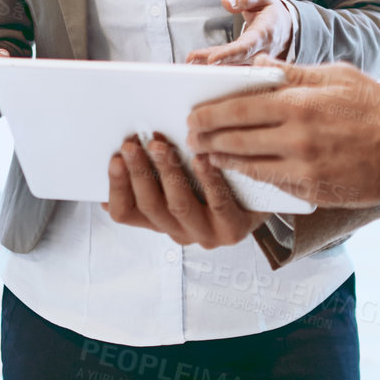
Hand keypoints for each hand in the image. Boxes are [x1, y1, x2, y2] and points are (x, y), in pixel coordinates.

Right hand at [103, 133, 265, 248]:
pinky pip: (217, 203)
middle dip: (138, 172)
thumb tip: (115, 155)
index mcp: (160, 220)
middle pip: (151, 206)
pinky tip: (201, 158)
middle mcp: (179, 231)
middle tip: (132, 145)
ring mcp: (206, 233)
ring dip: (166, 173)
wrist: (264, 197)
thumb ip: (153, 171)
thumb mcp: (180, 178)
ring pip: (179, 205)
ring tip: (159, 146)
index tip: (114, 158)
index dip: (117, 187)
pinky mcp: (234, 229)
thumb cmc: (217, 181)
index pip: (125, 213)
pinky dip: (207, 180)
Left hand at [186, 0, 294, 64]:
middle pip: (235, 61)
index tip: (212, 59)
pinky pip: (229, 66)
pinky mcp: (247, 65)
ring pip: (231, 66)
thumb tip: (225, 2)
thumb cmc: (272, 12)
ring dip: (209, 66)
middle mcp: (260, 52)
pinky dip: (212, 66)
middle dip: (214, 63)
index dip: (229, 54)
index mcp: (265, 34)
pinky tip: (196, 63)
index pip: (246, 46)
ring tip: (189, 62)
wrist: (286, 29)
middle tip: (193, 62)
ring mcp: (254, 61)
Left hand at [186, 61, 379, 207]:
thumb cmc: (375, 106)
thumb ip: (294, 72)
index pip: (240, 108)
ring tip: (207, 156)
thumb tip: (260, 65)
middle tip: (192, 136)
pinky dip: (251, 177)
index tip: (195, 114)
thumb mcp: (336, 76)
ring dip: (223, 161)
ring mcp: (304, 168)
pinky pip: (272, 184)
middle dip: (208, 138)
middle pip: (236, 139)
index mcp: (299, 103)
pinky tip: (240, 171)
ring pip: (249, 166)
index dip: (211, 113)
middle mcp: (297, 137)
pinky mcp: (313, 190)